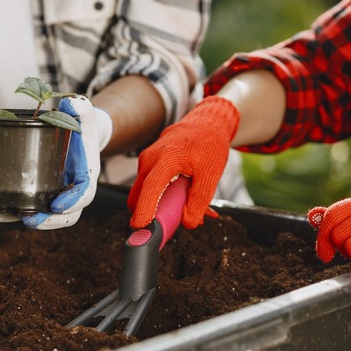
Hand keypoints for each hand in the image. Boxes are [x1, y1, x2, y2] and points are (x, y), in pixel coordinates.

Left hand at [0, 95, 112, 229]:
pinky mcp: (37, 194)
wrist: (75, 134)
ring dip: (19, 219)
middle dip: (48, 221)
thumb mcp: (83, 115)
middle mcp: (71, 190)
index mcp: (85, 175)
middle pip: (65, 215)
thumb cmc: (79, 126)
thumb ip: (82, 108)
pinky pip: (25, 208)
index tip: (57, 205)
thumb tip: (73, 102)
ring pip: (42, 216)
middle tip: (29, 219)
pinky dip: (6, 212)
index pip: (84, 194)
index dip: (73, 202)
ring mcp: (53, 195)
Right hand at [128, 96, 239, 228]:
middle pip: (138, 195)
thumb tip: (189, 222)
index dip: (144, 209)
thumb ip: (200, 200)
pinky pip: (148, 186)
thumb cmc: (209, 144)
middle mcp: (150, 159)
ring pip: (143, 192)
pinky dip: (160, 196)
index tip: (141, 227)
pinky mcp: (147, 164)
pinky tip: (179, 195)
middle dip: (147, 214)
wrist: (205, 123)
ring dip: (158, 205)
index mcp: (166, 158)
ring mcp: (146, 161)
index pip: (151, 188)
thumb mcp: (211, 173)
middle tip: (166, 227)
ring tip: (183, 207)